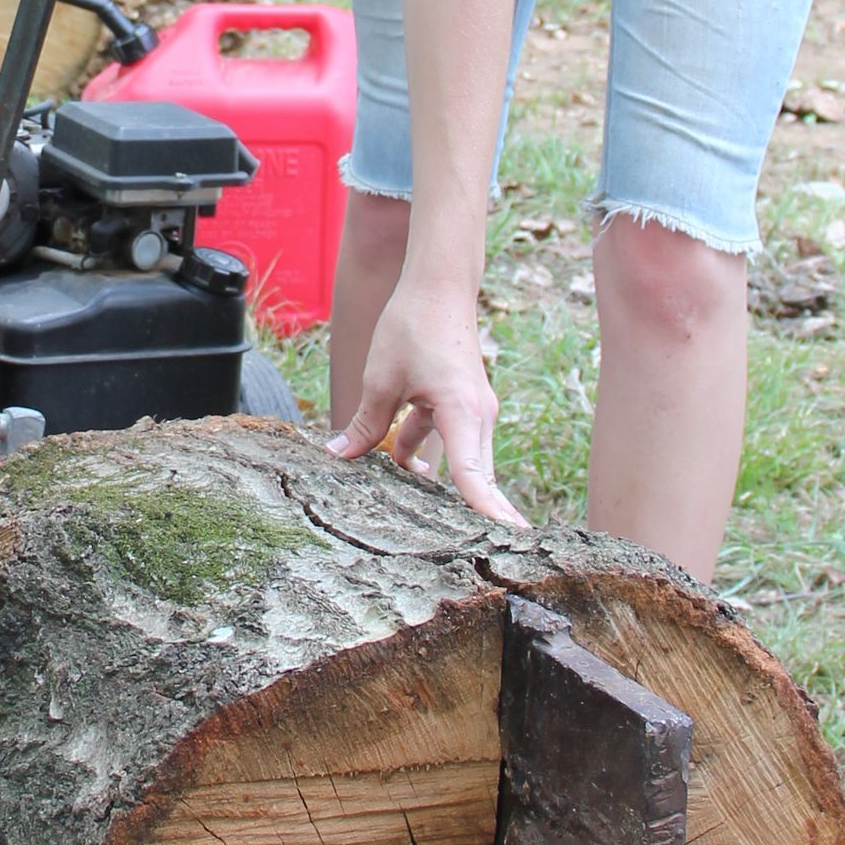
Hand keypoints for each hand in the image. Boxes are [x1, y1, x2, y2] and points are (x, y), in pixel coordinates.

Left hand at [326, 281, 527, 526]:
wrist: (438, 287)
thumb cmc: (412, 326)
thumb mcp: (380, 380)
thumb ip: (366, 424)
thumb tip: (339, 457)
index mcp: (462, 412)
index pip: (473, 475)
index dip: (485, 511)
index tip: (505, 540)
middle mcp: (477, 417)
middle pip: (478, 478)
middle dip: (480, 515)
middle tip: (486, 557)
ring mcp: (474, 413)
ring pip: (463, 463)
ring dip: (444, 487)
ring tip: (435, 527)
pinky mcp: (464, 407)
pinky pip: (451, 443)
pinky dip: (429, 456)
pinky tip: (402, 468)